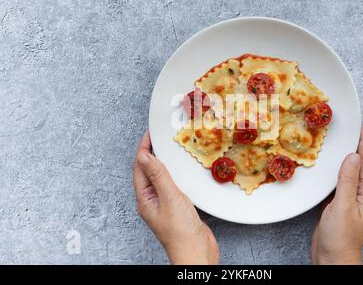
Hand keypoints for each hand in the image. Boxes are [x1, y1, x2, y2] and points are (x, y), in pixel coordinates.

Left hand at [133, 131, 219, 264]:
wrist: (196, 252)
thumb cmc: (181, 232)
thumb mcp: (169, 198)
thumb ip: (158, 176)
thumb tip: (145, 156)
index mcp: (145, 199)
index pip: (140, 168)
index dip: (144, 149)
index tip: (149, 134)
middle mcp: (152, 201)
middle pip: (148, 171)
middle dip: (152, 153)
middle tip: (157, 137)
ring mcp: (164, 204)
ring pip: (161, 177)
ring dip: (163, 162)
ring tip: (167, 148)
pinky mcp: (177, 207)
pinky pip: (172, 184)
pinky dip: (174, 173)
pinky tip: (180, 170)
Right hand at [311, 126, 362, 264]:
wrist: (332, 258)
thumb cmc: (340, 237)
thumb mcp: (344, 206)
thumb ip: (348, 182)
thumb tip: (353, 157)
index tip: (358, 126)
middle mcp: (358, 194)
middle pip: (358, 164)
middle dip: (353, 145)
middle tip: (345, 130)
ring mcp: (347, 199)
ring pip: (345, 172)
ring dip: (342, 156)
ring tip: (334, 143)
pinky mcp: (335, 204)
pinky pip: (335, 182)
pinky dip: (331, 170)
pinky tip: (324, 167)